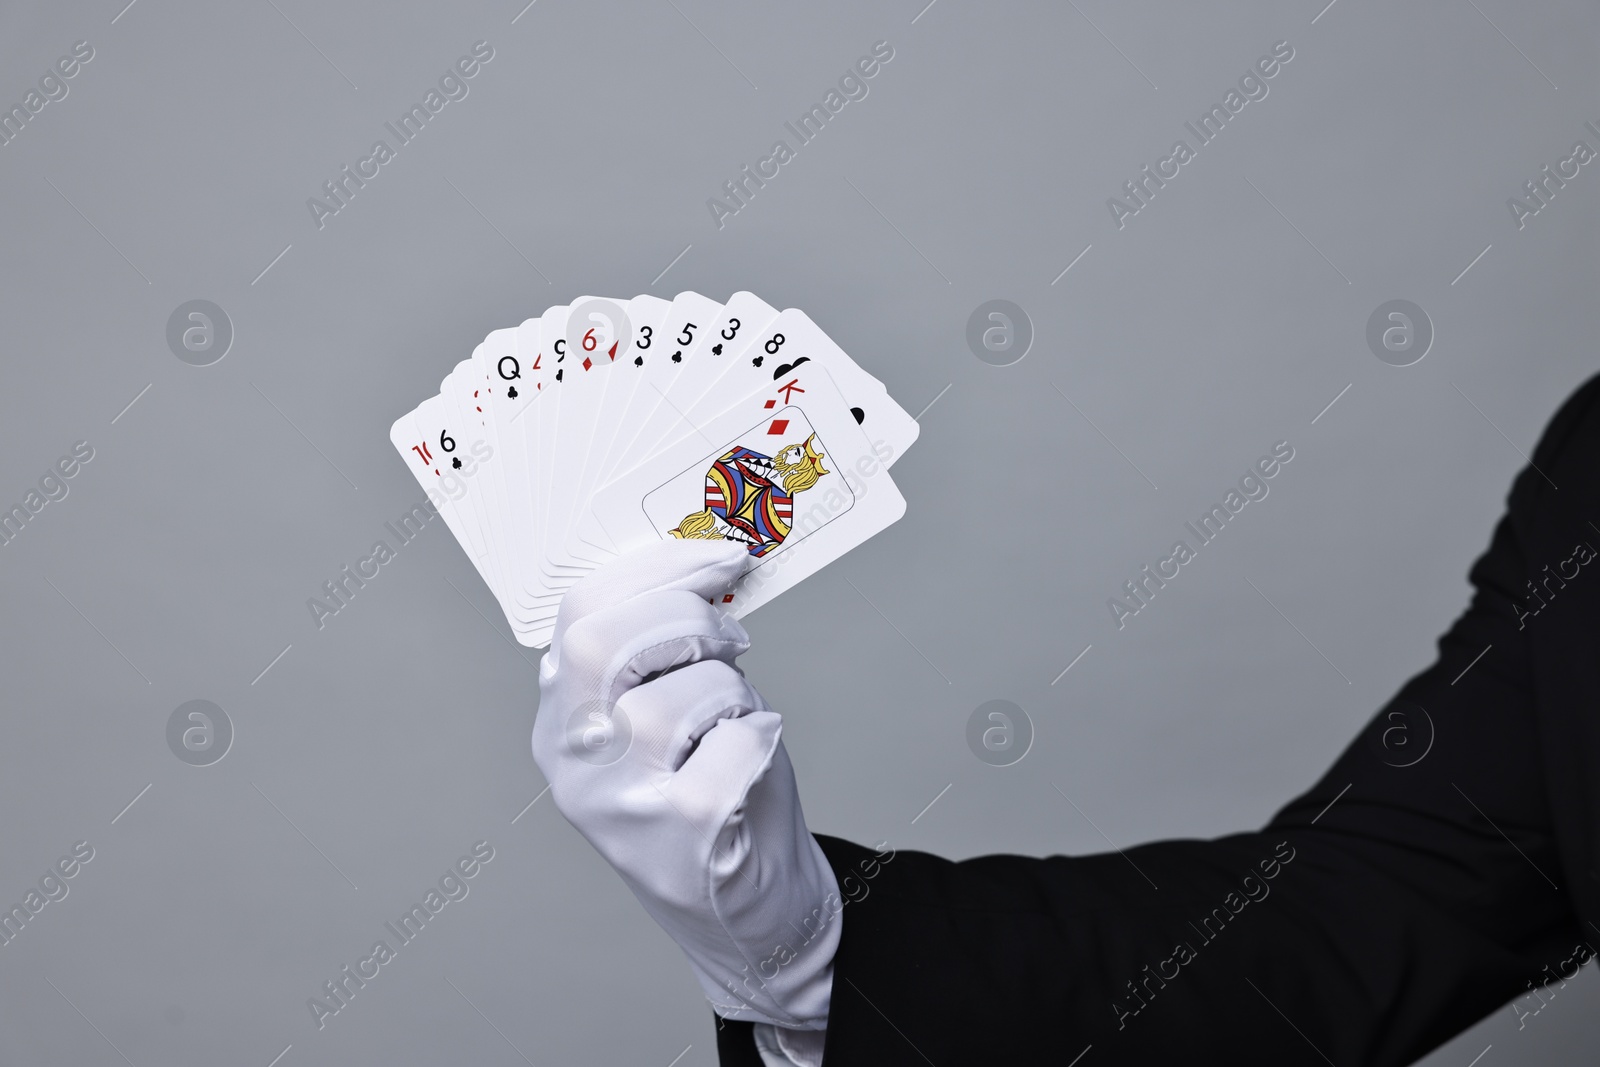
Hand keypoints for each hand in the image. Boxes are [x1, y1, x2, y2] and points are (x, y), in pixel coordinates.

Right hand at [533, 541, 839, 1029]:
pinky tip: (753, 757)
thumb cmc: (715, 796)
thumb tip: (705, 564)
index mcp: (560, 719)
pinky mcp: (676, 832)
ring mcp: (617, 802)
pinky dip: (759, 737)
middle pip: (608, 641)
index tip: (719, 557)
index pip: (581, 612)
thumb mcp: (665, 718)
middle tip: (733, 638)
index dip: (656, 569)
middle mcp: (571, 761)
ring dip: (733, 691)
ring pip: (681, 694)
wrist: (747, 915)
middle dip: (690, 619)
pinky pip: (732, 745)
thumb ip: (657, 652)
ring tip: (736, 718)